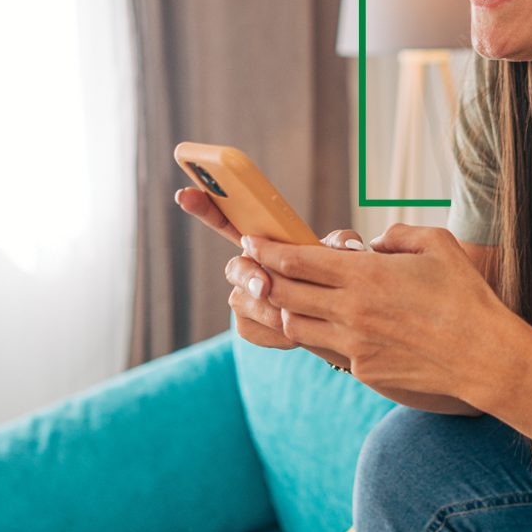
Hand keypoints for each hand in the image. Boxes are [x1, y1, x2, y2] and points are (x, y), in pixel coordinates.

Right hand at [178, 187, 367, 359]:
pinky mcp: (246, 325)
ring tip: (297, 317)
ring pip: (242, 301)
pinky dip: (274, 334)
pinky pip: (249, 328)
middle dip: (248, 276)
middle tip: (265, 287)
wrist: (342, 327)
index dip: (205, 206)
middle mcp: (247, 267)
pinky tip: (295, 336)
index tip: (184, 195)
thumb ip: (342, 244)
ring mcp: (243, 296)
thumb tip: (347, 247)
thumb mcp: (344, 255)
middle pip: (235, 267)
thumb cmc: (337, 282)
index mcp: (265, 243)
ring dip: (269, 310)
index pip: (229, 220)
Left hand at [247, 224, 523, 405]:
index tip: (250, 243)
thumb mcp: (436, 245)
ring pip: (296, 325)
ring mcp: (353, 345)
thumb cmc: (465, 296)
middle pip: (284, 293)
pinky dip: (320, 334)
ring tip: (280, 297)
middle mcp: (350, 312)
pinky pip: (328, 349)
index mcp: (365, 276)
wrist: (484, 358)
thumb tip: (372, 244)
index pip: (296, 261)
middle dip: (259, 278)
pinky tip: (324, 324)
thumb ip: (396, 235)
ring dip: (284, 309)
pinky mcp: (363, 370)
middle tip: (247, 268)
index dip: (267, 251)